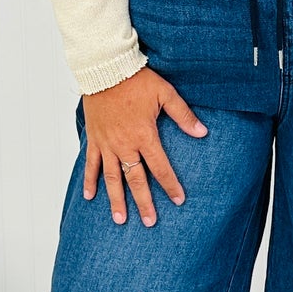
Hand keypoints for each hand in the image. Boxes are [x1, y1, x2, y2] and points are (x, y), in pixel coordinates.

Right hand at [82, 64, 208, 224]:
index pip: (160, 167)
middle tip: (150, 222)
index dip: (170, 185)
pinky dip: (90, 181)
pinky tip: (89, 197)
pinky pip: (91, 164)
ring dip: (116, 200)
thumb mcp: (165, 94)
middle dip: (143, 202)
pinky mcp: (94, 139)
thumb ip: (183, 115)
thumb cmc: (136, 79)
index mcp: (144, 135)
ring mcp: (107, 144)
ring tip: (120, 219)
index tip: (178, 200)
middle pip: (135, 179)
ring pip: (112, 178)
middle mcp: (124, 145)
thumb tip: (202, 132)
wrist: (105, 68)